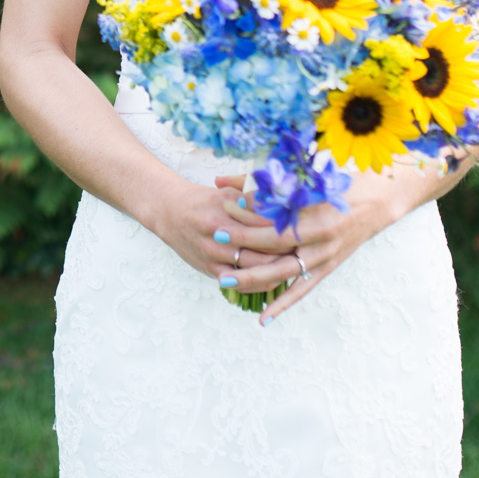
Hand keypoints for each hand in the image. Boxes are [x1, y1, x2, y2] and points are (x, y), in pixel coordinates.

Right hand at [139, 178, 296, 288]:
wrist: (169, 213)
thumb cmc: (205, 201)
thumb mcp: (229, 193)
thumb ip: (256, 198)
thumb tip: (288, 200)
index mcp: (227, 209)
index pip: (266, 222)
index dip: (290, 227)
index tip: (308, 227)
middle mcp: (220, 233)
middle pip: (264, 248)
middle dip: (289, 251)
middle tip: (310, 251)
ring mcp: (214, 254)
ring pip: (255, 269)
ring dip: (278, 270)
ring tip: (297, 266)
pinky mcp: (210, 269)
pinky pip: (240, 283)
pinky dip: (259, 284)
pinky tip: (274, 280)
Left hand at [209, 161, 442, 319]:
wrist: (381, 200)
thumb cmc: (340, 182)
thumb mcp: (305, 178)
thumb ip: (262, 181)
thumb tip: (221, 179)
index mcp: (317, 211)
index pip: (276, 217)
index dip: (247, 214)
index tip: (222, 206)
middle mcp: (322, 238)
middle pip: (275, 246)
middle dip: (243, 244)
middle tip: (216, 239)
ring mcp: (325, 256)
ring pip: (284, 273)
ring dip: (253, 278)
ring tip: (224, 281)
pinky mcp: (328, 268)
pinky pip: (302, 290)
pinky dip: (283, 304)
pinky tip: (263, 319)